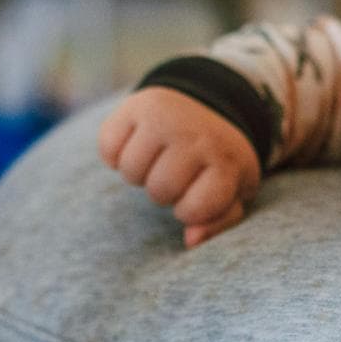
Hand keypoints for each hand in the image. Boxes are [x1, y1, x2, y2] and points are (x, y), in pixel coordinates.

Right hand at [98, 86, 260, 246]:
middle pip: (158, 191)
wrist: (208, 102)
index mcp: (225, 160)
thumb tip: (190, 240)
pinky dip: (115, 153)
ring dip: (139, 173)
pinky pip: (108, 148)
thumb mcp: (232, 190)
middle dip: (163, 191)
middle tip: (175, 172)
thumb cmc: (217, 160)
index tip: (198, 193)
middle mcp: (195, 135)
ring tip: (156, 158)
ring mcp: (164, 117)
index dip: (189, 210)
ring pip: (130, 171)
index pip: (192, 211)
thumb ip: (218, 222)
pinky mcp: (135, 105)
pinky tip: (136, 143)